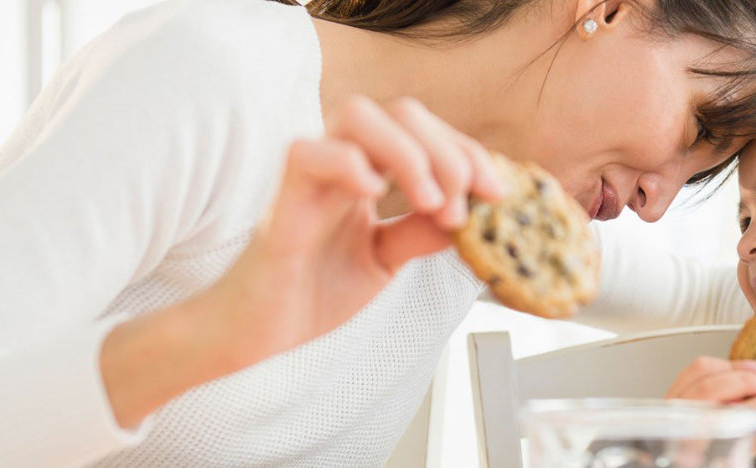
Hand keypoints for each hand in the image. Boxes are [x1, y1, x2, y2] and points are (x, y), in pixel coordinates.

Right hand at [205, 95, 503, 364]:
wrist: (257, 337)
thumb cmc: (310, 293)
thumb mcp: (383, 260)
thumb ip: (420, 233)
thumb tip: (471, 213)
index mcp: (367, 172)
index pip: (424, 132)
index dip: (468, 154)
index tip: (498, 192)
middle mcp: (340, 163)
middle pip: (400, 112)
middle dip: (448, 150)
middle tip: (467, 202)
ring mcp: (310, 178)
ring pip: (356, 115)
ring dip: (408, 152)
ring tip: (433, 203)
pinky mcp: (282, 204)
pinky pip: (306, 154)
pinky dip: (347, 163)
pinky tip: (375, 193)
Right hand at [666, 356, 755, 454]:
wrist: (700, 462)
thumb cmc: (700, 441)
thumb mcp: (698, 413)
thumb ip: (716, 395)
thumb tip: (754, 374)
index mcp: (674, 404)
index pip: (698, 372)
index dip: (729, 366)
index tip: (755, 367)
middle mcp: (679, 421)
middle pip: (708, 390)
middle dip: (744, 382)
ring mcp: (694, 444)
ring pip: (727, 416)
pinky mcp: (715, 462)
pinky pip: (746, 446)